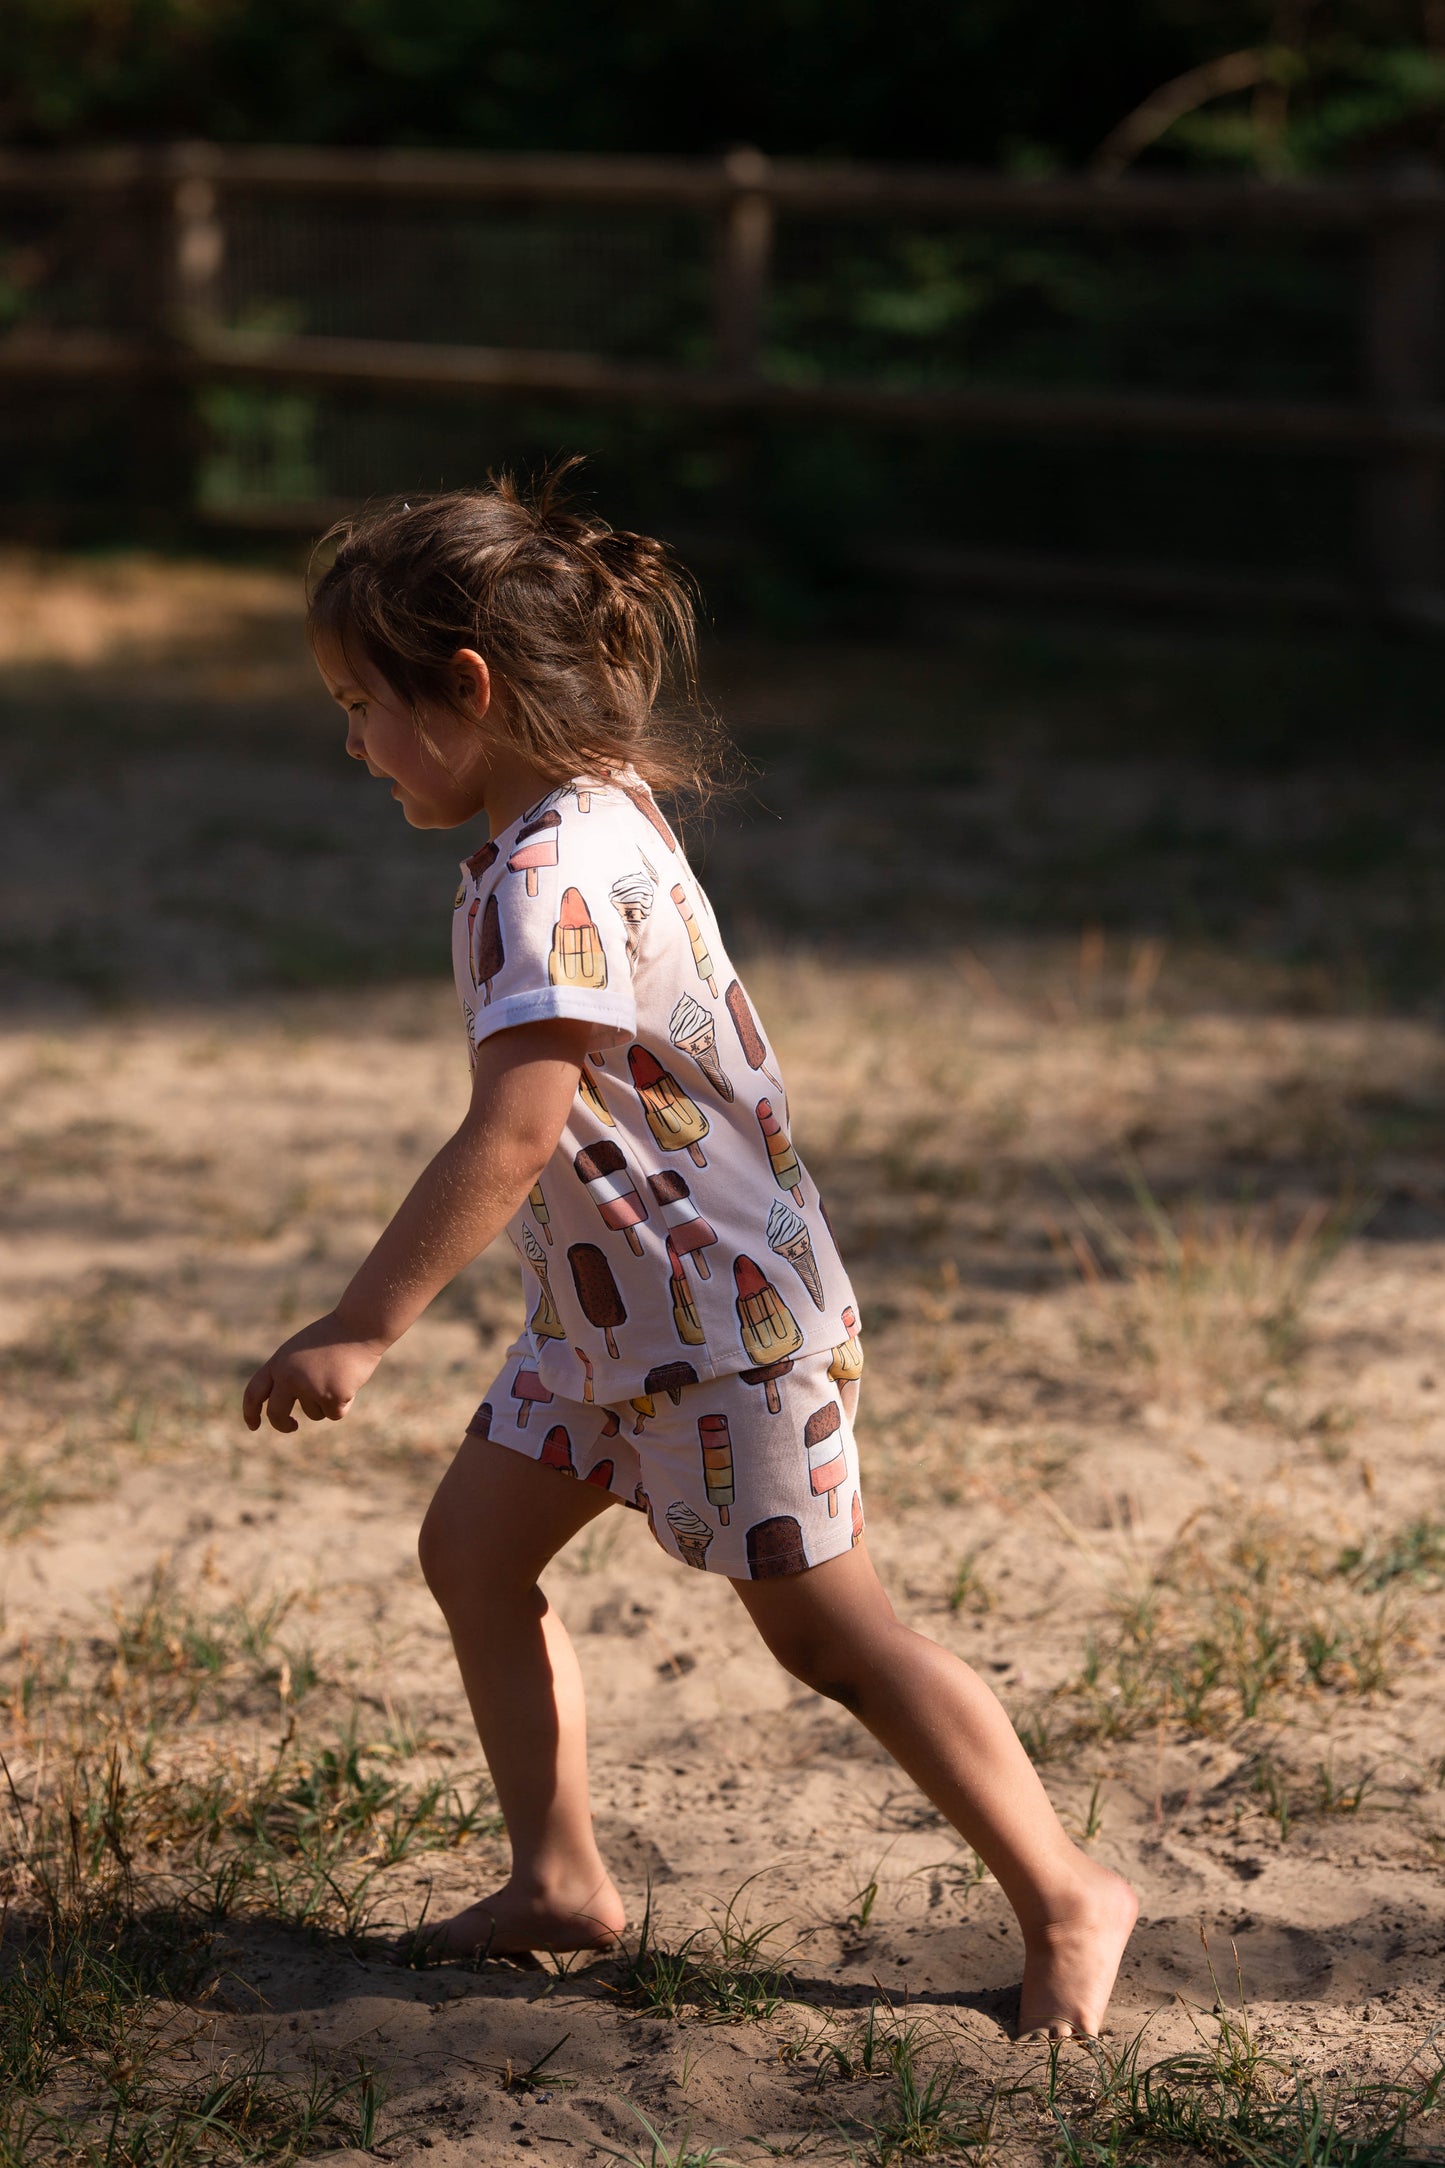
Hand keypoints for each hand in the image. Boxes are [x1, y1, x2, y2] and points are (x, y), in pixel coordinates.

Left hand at [242, 1313, 386, 1432]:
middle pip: (276, 1413)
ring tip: (338, 1375)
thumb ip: (290, 1374)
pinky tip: (350, 1381)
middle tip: (292, 1426)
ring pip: (313, 1413)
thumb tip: (287, 1406)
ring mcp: (309, 1387)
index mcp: (279, 1363)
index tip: (254, 1425)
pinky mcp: (331, 1397)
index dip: (250, 1411)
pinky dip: (344, 1403)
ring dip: (326, 1402)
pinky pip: (335, 1413)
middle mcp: (289, 1377)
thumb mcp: (302, 1351)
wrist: (360, 1326)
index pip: (254, 1392)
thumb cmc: (333, 1336)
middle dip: (283, 1425)